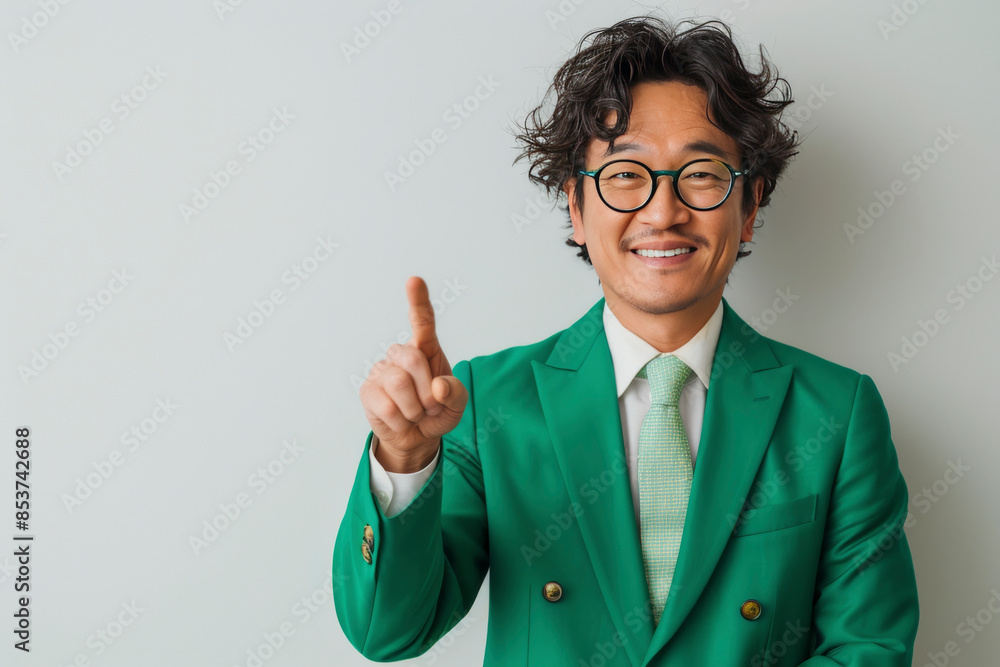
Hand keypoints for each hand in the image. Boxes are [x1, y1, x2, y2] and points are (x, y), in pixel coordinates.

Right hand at [360, 276, 467, 472]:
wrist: (416, 437)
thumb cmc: (437, 412)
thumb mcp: (457, 404)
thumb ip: (455, 393)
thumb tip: (438, 387)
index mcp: (426, 349)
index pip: (422, 322)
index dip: (418, 301)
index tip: (414, 281)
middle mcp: (401, 355)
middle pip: (412, 358)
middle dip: (428, 390)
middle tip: (431, 406)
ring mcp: (382, 371)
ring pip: (398, 384)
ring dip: (415, 409)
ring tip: (415, 413)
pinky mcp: (368, 391)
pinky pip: (387, 407)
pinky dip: (401, 420)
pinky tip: (401, 419)